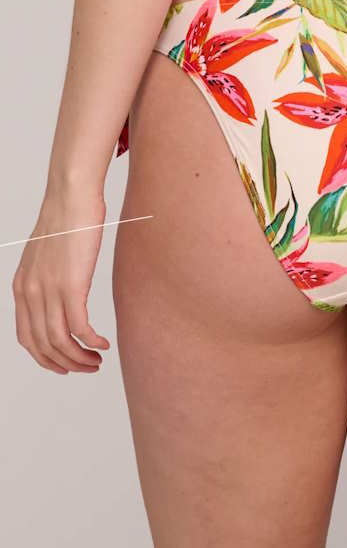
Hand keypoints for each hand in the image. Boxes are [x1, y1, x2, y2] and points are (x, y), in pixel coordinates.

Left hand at [12, 189, 109, 373]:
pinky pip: (79, 328)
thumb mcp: (48, 255)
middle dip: (66, 364)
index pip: (26, 338)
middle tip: (87, 367)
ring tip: (98, 360)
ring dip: (80, 357)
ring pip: (60, 341)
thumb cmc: (67, 220)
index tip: (66, 364)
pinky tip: (104, 343)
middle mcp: (30, 293)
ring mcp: (49, 291)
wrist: (71, 198)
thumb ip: (49, 277)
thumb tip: (64, 290)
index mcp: (22, 287)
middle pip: (43, 346)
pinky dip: (92, 342)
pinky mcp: (71, 286)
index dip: (46, 358)